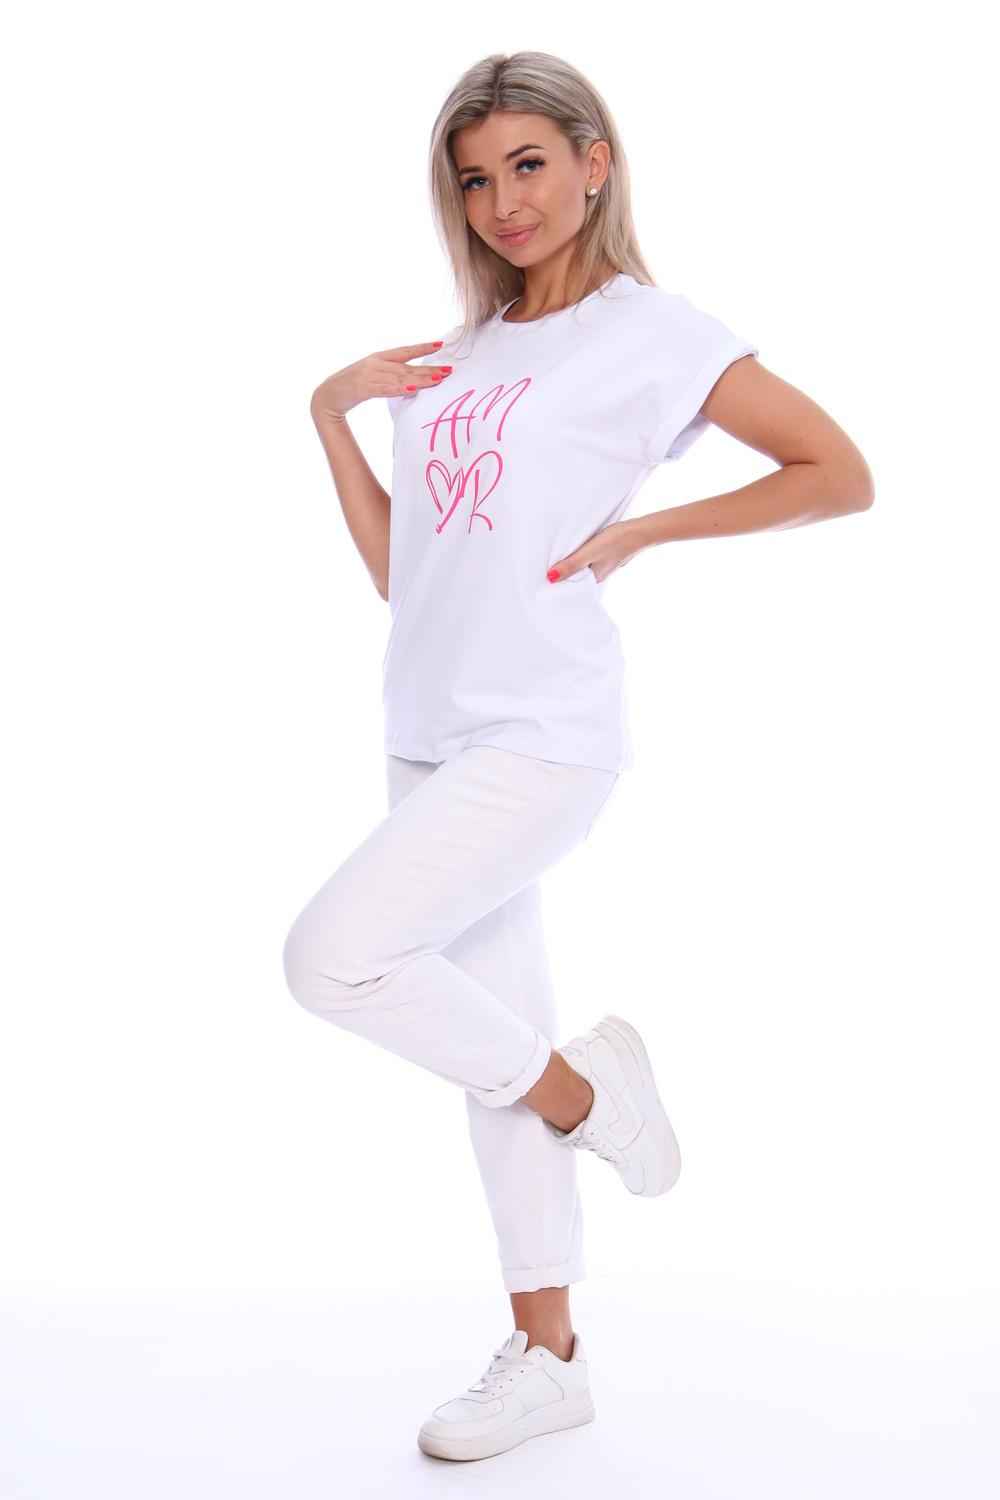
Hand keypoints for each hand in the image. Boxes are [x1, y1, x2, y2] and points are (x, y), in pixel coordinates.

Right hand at [310, 341, 452, 421]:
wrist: (325, 397)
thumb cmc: (349, 389)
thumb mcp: (371, 377)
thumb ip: (389, 376)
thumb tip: (411, 382)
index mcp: (377, 358)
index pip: (405, 351)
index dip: (423, 347)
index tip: (441, 344)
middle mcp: (375, 363)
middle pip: (407, 366)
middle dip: (429, 369)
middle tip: (449, 371)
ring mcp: (368, 374)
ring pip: (400, 377)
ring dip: (420, 379)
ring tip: (438, 380)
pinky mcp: (362, 387)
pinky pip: (386, 389)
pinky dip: (400, 389)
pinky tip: (413, 389)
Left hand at [546, 519, 643, 584]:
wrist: (641, 530)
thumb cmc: (616, 541)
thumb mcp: (589, 553)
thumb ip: (570, 565)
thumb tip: (550, 578)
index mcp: (594, 579)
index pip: (571, 584)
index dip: (558, 580)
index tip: (543, 576)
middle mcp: (599, 575)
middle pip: (576, 576)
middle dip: (564, 571)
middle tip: (546, 565)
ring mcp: (604, 565)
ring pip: (583, 566)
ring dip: (573, 562)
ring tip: (559, 556)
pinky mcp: (608, 555)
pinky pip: (591, 559)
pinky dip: (583, 555)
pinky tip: (579, 549)